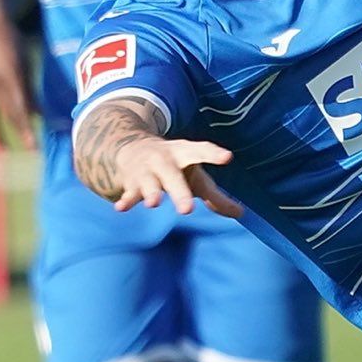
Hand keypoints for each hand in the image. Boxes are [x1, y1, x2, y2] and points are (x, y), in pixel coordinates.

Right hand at [113, 136, 241, 217]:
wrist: (130, 147)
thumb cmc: (174, 167)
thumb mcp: (195, 177)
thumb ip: (216, 196)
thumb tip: (241, 213)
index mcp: (185, 154)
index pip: (201, 151)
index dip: (213, 154)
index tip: (226, 157)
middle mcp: (165, 160)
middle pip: (173, 176)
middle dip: (180, 192)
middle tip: (187, 210)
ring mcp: (146, 171)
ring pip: (149, 183)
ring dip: (151, 192)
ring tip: (154, 203)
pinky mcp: (131, 183)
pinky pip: (129, 192)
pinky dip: (126, 199)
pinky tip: (121, 208)